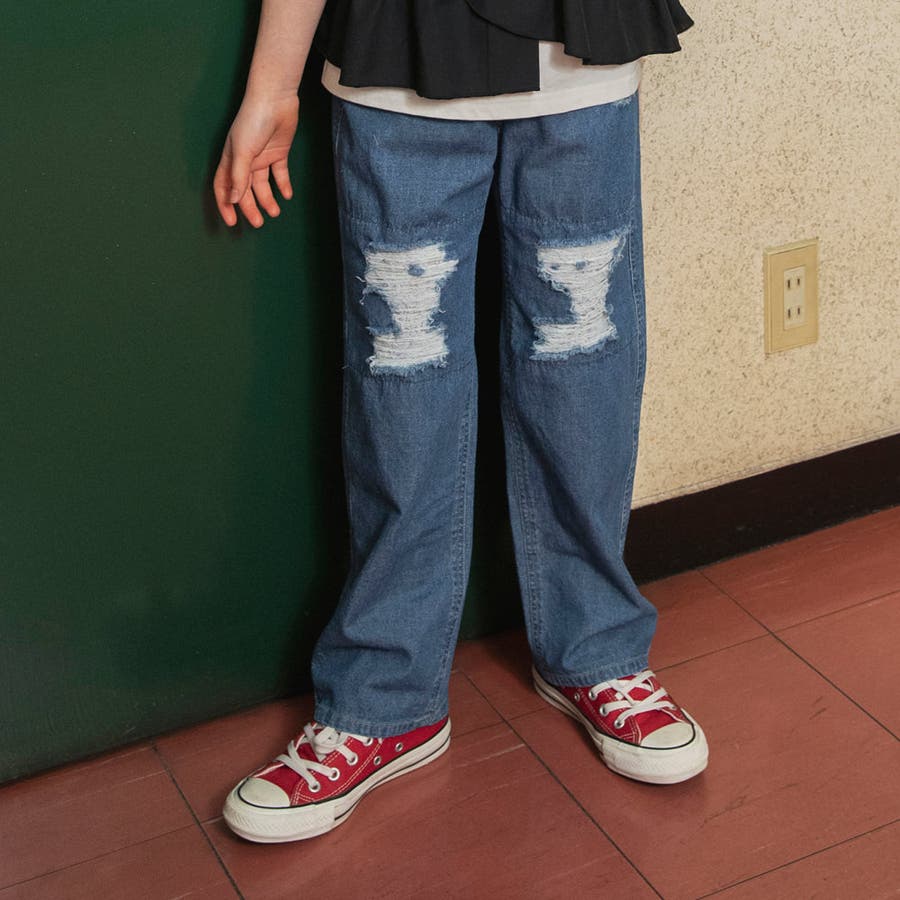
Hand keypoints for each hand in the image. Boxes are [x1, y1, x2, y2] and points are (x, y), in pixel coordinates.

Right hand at [213, 92, 299, 227]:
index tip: (232, 222)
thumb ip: (238, 177)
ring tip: (275, 212)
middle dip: (250, 207)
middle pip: (245, 190)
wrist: (274, 99)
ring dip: (268, 199)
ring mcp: (262, 157)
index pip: (224, 186)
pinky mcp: (278, 153)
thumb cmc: (252, 121)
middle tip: (258, 223)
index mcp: (231, 159)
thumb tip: (233, 200)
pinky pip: (280, 174)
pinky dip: (283, 185)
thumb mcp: (242, 151)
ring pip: (263, 185)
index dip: (225, 204)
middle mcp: (245, 160)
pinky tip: (286, 196)